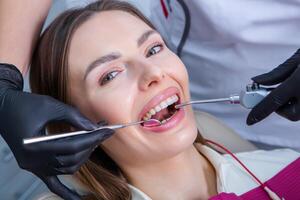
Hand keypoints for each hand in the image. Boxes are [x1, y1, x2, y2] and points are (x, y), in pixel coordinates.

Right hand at [0, 63, 113, 199]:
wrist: (3, 109)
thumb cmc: (23, 105)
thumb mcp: (51, 106)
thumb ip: (73, 117)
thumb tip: (94, 127)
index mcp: (34, 145)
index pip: (73, 146)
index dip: (93, 138)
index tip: (107, 130)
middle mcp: (32, 160)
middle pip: (71, 159)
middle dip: (91, 145)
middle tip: (103, 133)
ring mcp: (33, 166)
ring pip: (66, 169)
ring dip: (83, 158)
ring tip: (93, 143)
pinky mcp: (34, 166)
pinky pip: (51, 183)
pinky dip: (65, 192)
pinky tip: (77, 199)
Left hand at [247, 49, 299, 124]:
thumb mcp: (298, 57)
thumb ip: (277, 73)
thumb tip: (256, 81)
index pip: (274, 101)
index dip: (259, 112)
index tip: (249, 121)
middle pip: (292, 114)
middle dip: (281, 108)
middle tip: (278, 94)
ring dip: (294, 105)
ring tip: (295, 87)